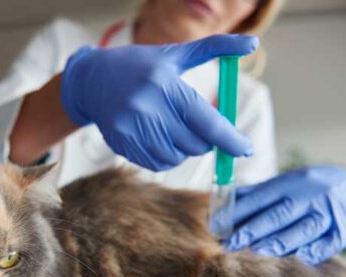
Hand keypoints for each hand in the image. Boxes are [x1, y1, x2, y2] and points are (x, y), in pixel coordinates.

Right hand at [60, 34, 257, 170]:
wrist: (92, 81)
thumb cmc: (141, 66)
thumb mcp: (175, 54)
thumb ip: (215, 47)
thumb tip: (252, 43)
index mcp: (165, 84)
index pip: (207, 121)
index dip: (230, 139)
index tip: (246, 149)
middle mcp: (147, 107)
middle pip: (195, 144)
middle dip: (205, 141)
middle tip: (199, 128)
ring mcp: (132, 127)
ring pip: (177, 157)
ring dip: (184, 150)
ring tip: (175, 131)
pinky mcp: (122, 143)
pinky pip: (157, 164)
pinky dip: (167, 157)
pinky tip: (161, 139)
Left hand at [225, 165, 345, 265]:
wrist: (345, 182)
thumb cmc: (301, 188)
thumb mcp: (279, 184)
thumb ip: (252, 195)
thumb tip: (219, 204)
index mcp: (288, 183)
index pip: (259, 198)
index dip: (237, 212)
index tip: (217, 225)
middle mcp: (308, 195)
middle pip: (279, 215)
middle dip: (254, 230)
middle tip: (232, 244)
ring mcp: (328, 212)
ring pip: (304, 228)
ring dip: (281, 242)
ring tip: (259, 252)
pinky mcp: (343, 228)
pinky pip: (331, 241)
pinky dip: (317, 250)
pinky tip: (302, 258)